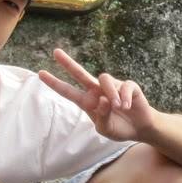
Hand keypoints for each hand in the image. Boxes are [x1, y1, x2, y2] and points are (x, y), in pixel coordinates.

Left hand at [39, 47, 156, 142]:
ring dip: (111, 95)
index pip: (68, 91)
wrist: (140, 128)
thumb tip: (102, 99)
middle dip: (67, 63)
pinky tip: (127, 107)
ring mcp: (112, 86)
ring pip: (104, 80)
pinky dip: (124, 98)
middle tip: (55, 52)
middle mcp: (97, 91)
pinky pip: (123, 86)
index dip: (55, 83)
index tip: (41, 73)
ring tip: (118, 108)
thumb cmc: (120, 128)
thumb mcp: (106, 130)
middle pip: (80, 73)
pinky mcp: (127, 85)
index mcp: (88, 102)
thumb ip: (101, 117)